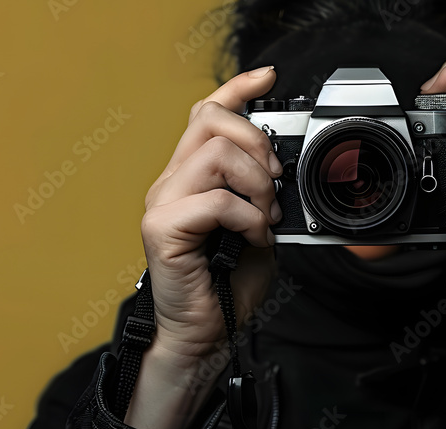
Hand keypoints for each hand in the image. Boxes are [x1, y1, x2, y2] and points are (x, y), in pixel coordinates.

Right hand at [126, 66, 283, 428]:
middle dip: (257, 143)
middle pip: (210, 122)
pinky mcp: (163, 229)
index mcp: (191, 178)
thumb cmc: (226, 285)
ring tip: (266, 218)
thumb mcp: (257, 227)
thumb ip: (261, 194)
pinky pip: (215, 200)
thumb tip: (283, 168)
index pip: (204, 115)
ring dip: (256, 184)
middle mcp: (171, 183)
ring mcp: (162, 203)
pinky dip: (248, 218)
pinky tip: (255, 238)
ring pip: (214, 154)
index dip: (236, 89)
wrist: (206, 334)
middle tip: (274, 184)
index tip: (268, 78)